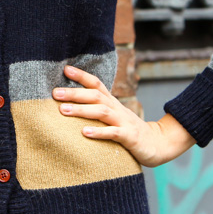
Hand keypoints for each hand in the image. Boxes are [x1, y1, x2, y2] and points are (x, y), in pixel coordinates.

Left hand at [52, 65, 194, 167]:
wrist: (158, 144)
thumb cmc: (128, 130)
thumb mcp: (113, 117)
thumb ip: (96, 110)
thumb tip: (69, 104)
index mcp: (112, 103)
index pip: (97, 84)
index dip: (82, 76)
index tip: (65, 69)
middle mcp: (117, 109)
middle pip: (95, 96)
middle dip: (75, 93)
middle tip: (55, 93)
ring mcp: (124, 122)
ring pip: (102, 112)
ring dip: (82, 110)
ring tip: (63, 110)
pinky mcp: (129, 137)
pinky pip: (113, 133)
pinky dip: (99, 132)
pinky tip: (84, 132)